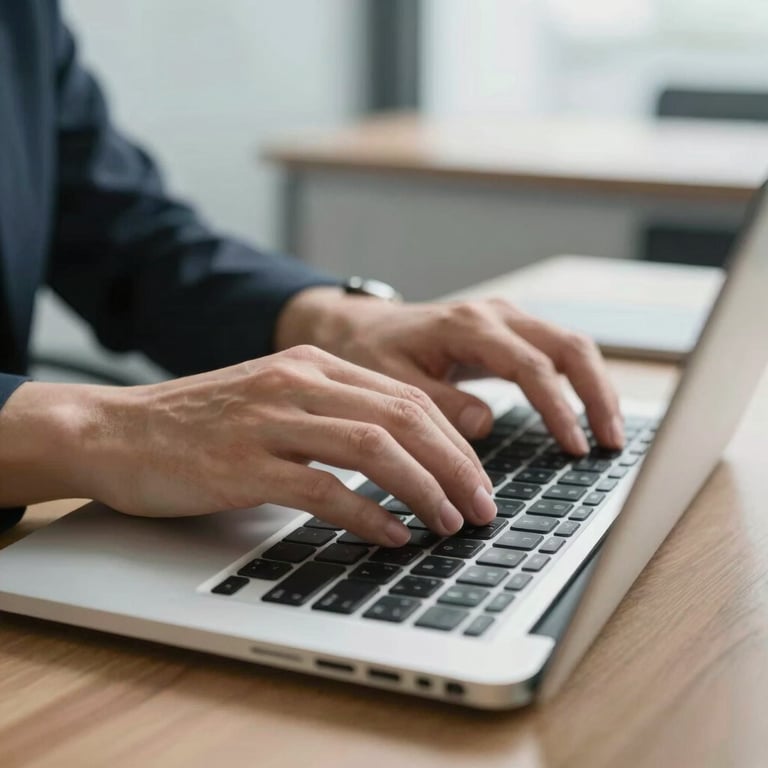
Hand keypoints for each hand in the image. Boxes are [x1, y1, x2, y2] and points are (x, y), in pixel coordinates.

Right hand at [0, 347, 496, 545]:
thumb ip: (332, 417)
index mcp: (314, 366)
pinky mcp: (243, 464)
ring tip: (451, 522)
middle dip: (456, 466)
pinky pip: (323, 488)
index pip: (408, 398)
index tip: (477, 478)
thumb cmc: (198, 423)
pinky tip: (391, 536)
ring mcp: (270, 421)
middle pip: (404, 418)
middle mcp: (298, 384)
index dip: (454, 441)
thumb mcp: (274, 401)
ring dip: (424, 489)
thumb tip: (400, 460)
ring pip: (374, 448)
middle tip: (482, 506)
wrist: (114, 429)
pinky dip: (366, 515)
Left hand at [276, 288, 623, 454]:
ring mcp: (506, 319)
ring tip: (609, 433)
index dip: (559, 408)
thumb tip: (484, 424)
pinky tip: (585, 411)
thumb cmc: (372, 353)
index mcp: (469, 327)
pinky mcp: (508, 330)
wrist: (362, 327)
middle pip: (569, 347)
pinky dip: (578, 380)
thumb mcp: (393, 382)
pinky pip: (556, 350)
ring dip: (596, 387)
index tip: (575, 447)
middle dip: (597, 394)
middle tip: (611, 442)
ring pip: (571, 345)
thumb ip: (439, 402)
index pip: (532, 367)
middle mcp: (495, 315)